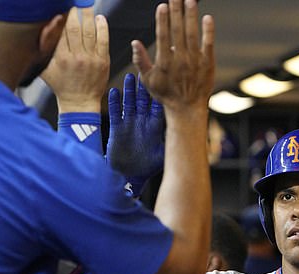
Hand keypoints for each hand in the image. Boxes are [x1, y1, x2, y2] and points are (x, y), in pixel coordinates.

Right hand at [41, 7, 109, 112]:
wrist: (80, 102)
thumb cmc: (61, 86)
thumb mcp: (45, 68)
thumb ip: (45, 47)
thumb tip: (48, 25)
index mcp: (61, 57)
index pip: (62, 31)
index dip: (64, 17)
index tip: (65, 8)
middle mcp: (76, 57)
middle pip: (76, 28)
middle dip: (76, 13)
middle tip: (76, 3)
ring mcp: (91, 59)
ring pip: (90, 32)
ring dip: (89, 16)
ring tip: (88, 7)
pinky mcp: (103, 62)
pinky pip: (104, 40)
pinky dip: (103, 28)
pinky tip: (101, 19)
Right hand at [106, 73, 164, 195]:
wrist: (128, 176)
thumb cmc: (147, 168)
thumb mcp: (161, 156)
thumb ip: (169, 145)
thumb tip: (184, 137)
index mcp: (154, 127)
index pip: (157, 107)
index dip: (159, 95)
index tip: (163, 82)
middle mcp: (142, 122)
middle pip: (143, 100)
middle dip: (144, 87)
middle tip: (145, 71)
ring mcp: (129, 124)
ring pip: (129, 103)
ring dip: (129, 90)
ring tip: (129, 77)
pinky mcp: (116, 129)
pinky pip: (115, 113)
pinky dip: (114, 103)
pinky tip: (114, 91)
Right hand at [131, 0, 214, 113]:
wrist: (187, 109)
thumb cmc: (166, 95)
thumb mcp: (149, 81)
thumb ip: (141, 61)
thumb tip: (135, 43)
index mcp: (165, 62)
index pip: (163, 36)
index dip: (163, 20)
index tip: (162, 6)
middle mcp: (180, 59)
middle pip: (178, 30)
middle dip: (176, 11)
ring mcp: (195, 61)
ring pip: (192, 34)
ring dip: (191, 15)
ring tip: (190, 0)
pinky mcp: (207, 63)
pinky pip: (208, 44)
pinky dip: (208, 31)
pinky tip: (207, 18)